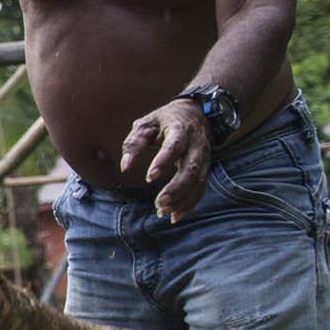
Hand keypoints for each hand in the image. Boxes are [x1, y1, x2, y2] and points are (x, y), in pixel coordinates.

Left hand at [123, 101, 212, 220]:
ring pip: (199, 181)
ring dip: (183, 199)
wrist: (193, 113)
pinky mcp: (205, 168)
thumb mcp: (145, 124)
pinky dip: (190, 203)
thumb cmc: (163, 120)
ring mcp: (204, 157)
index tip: (150, 177)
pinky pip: (201, 188)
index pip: (174, 146)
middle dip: (177, 188)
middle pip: (192, 168)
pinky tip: (175, 216)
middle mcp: (196, 145)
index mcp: (180, 130)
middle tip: (159, 203)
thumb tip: (124, 167)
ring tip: (163, 212)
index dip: (164, 161)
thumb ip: (133, 143)